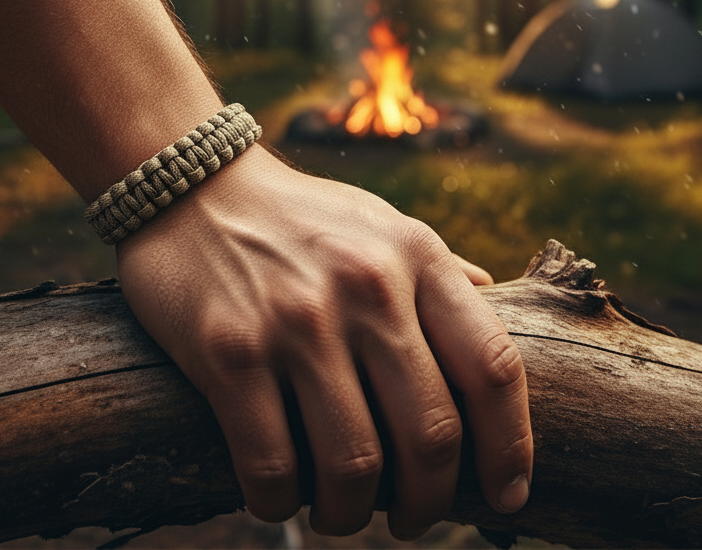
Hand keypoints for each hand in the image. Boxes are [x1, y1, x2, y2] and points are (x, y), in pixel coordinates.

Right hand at [116, 145, 531, 538]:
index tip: (506, 496)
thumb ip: (437, 267)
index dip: (511, 448)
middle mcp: (365, 285)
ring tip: (342, 511)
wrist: (190, 184)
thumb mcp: (380, 222)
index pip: (492, 367)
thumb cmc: (297, 216)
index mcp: (415, 254)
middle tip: (412, 518)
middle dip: (428, 503)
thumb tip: (494, 301)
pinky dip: (280, 502)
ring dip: (352, 513)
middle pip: (431, 434)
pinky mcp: (229, 350)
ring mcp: (297, 319)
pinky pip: (271, 465)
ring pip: (354, 467)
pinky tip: (278, 494)